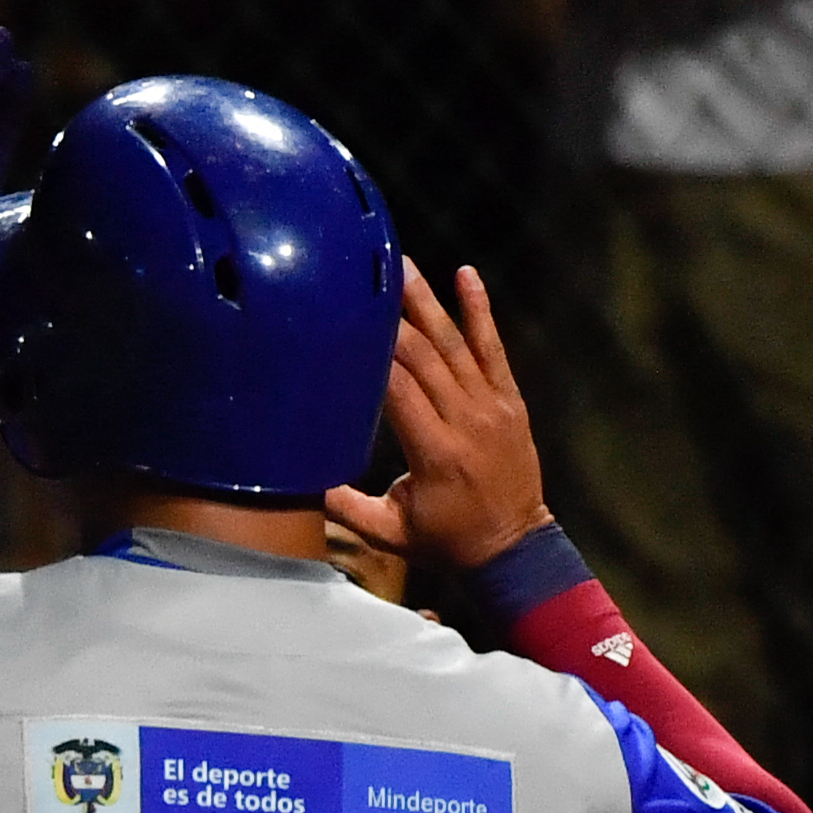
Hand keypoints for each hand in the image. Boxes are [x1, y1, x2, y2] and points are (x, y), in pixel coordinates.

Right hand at [323, 263, 548, 575]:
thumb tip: (299, 483)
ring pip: (455, 344)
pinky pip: (493, 348)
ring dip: (428, 302)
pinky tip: (466, 276)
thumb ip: (347, 508)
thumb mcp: (391, 533)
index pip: (398, 389)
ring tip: (403, 264)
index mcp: (434, 453)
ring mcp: (492, 407)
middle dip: (392, 316)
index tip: (344, 322)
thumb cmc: (446, 542)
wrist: (514, 548)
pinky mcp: (509, 401)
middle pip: (424, 357)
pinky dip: (479, 311)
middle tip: (365, 277)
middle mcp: (465, 421)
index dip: (372, 354)